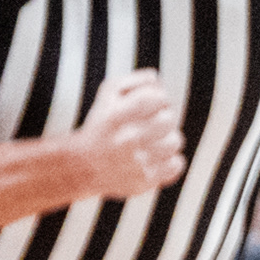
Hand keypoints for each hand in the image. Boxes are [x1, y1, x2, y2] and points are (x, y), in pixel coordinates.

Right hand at [70, 67, 184, 200]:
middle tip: (151, 124)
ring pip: (175, 141)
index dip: (158, 99)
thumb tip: (157, 80)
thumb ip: (134, 81)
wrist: (82, 166)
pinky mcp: (145, 180)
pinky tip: (154, 158)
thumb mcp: (107, 95)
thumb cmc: (101, 125)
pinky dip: (169, 160)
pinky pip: (176, 164)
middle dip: (163, 118)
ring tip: (152, 142)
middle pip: (169, 119)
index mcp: (117, 115)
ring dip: (166, 139)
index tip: (150, 105)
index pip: (158, 97)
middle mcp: (127, 139)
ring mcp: (137, 162)